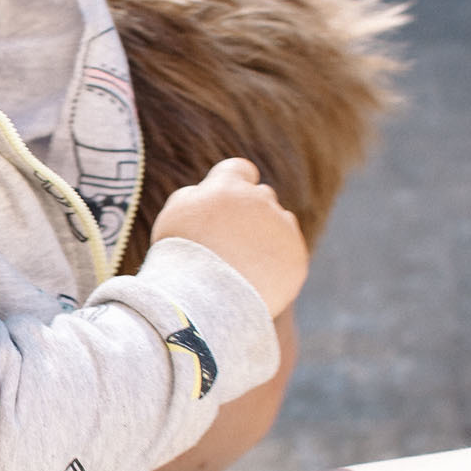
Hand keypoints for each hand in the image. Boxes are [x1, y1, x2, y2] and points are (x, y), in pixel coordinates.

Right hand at [150, 158, 308, 315]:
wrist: (204, 301)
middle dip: (249, 212)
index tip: (229, 200)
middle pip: (261, 196)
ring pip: (279, 222)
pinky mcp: (296, 258)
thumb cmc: (180, 258)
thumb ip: (196, 194)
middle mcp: (260, 200)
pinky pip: (290, 253)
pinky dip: (276, 264)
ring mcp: (282, 228)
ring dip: (266, 235)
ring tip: (241, 265)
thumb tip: (210, 191)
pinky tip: (255, 280)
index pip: (240, 169)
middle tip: (229, 241)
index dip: (235, 183)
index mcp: (228, 185)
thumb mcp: (174, 214)